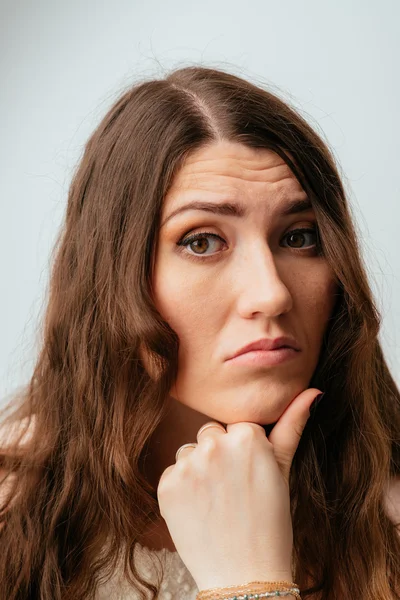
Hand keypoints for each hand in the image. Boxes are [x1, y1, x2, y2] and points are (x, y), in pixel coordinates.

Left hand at [156, 388, 321, 590]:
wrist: (245, 576)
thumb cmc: (270, 522)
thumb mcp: (284, 471)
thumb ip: (293, 426)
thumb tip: (313, 391)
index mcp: (247, 436)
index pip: (236, 426)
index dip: (244, 451)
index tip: (249, 475)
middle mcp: (215, 444)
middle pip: (210, 434)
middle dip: (219, 455)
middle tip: (232, 490)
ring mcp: (188, 465)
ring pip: (189, 452)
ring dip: (198, 470)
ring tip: (215, 502)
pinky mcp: (167, 485)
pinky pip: (173, 473)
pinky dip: (181, 490)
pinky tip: (198, 510)